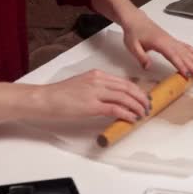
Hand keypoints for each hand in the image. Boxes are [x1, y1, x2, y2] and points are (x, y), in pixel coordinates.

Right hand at [27, 70, 150, 121]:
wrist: (44, 99)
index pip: (124, 82)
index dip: (137, 90)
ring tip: (142, 114)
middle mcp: (98, 81)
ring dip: (136, 107)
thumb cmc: (59, 95)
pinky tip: (132, 119)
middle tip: (148, 107)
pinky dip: (126, 114)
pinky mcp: (91, 105)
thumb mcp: (82, 85)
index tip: (143, 98)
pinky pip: (115, 109)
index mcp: (97, 75)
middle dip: (141, 98)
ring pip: (124, 98)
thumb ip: (97, 89)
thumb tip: (112, 99)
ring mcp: (95, 92)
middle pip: (128, 88)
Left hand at [120, 9, 192, 79]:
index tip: (188, 75)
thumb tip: (148, 67)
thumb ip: (141, 57)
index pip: (173, 56)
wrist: (135, 20)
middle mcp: (169, 41)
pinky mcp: (173, 41)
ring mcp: (172, 40)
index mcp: (160, 43)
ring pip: (188, 52)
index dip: (181, 66)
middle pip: (184, 55)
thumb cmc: (133, 33)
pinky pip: (187, 47)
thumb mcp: (132, 46)